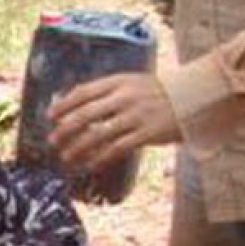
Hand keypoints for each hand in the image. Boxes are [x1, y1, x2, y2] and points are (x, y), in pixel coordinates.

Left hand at [48, 73, 179, 172]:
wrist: (194, 96)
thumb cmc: (159, 92)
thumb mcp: (133, 82)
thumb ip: (108, 90)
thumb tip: (77, 100)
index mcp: (119, 81)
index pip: (83, 92)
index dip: (64, 105)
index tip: (50, 116)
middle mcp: (125, 97)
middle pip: (86, 114)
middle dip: (65, 129)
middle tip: (53, 140)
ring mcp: (136, 116)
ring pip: (98, 135)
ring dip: (78, 148)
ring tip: (66, 157)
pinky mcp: (146, 133)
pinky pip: (117, 148)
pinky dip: (101, 158)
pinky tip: (91, 164)